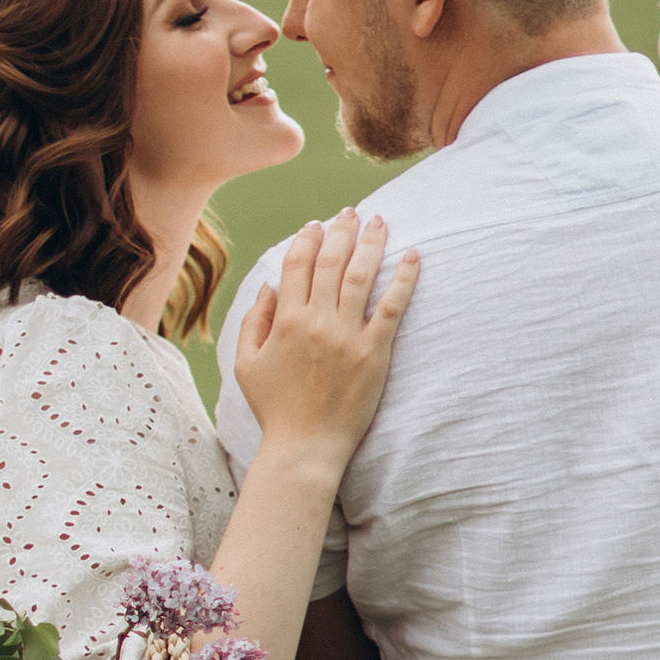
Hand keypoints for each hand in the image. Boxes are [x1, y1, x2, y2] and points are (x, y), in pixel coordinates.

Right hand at [235, 209, 419, 466]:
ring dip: (372, 243)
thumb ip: (253, 320)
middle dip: (342, 230)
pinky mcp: (373, 354)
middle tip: (352, 213)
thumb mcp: (246, 364)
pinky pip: (392, 308)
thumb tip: (268, 284)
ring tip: (381, 221)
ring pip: (361, 276)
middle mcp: (315, 321)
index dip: (307, 238)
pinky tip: (413, 256)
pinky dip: (403, 279)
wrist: (304, 447)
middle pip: (331, 262)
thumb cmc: (274, 409)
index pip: (297, 264)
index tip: (316, 224)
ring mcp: (346, 336)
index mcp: (284, 320)